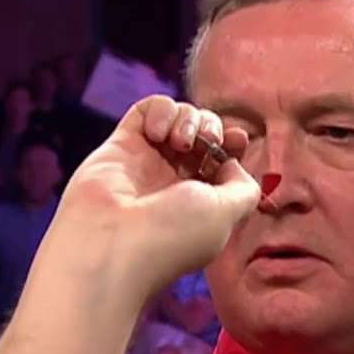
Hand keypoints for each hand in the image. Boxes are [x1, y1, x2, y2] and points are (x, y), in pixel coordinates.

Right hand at [56, 95, 260, 295]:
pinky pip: (145, 110)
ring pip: (179, 118)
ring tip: (178, 142)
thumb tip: (236, 164)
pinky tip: (157, 132)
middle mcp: (174, 182)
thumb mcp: (226, 214)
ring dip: (189, 119)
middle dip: (212, 128)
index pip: (222, 161)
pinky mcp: (121, 145)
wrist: (111, 243)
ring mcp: (147, 162)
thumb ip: (243, 188)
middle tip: (207, 141)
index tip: (236, 141)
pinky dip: (160, 111)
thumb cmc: (172, 235)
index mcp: (200, 203)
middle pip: (203, 135)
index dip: (232, 145)